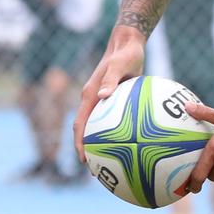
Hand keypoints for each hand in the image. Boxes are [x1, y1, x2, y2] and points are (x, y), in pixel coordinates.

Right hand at [72, 28, 145, 162]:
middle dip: (88, 150)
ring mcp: (103, 101)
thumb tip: (103, 96)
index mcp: (90, 94)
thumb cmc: (126, 53)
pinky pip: (114, 121)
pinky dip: (118, 133)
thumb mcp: (120, 64)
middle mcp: (94, 100)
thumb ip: (112, 79)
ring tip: (113, 163)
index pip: (80, 124)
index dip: (79, 142)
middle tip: (97, 170)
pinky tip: (134, 144)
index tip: (84, 159)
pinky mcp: (114, 101)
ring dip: (102, 144)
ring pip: (99, 128)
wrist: (129, 43)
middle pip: (86, 130)